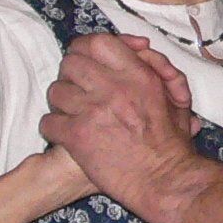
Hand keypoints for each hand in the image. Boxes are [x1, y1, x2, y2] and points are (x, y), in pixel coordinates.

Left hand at [39, 33, 202, 220]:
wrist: (165, 179)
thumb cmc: (172, 142)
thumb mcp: (175, 97)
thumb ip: (158, 68)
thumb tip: (139, 47)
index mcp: (138, 75)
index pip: (97, 42)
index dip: (87, 49)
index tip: (91, 61)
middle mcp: (113, 88)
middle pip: (70, 63)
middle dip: (72, 76)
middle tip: (81, 91)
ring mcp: (92, 111)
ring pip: (55, 91)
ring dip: (61, 103)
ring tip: (74, 114)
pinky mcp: (76, 135)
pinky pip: (47, 122)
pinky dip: (54, 128)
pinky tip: (67, 134)